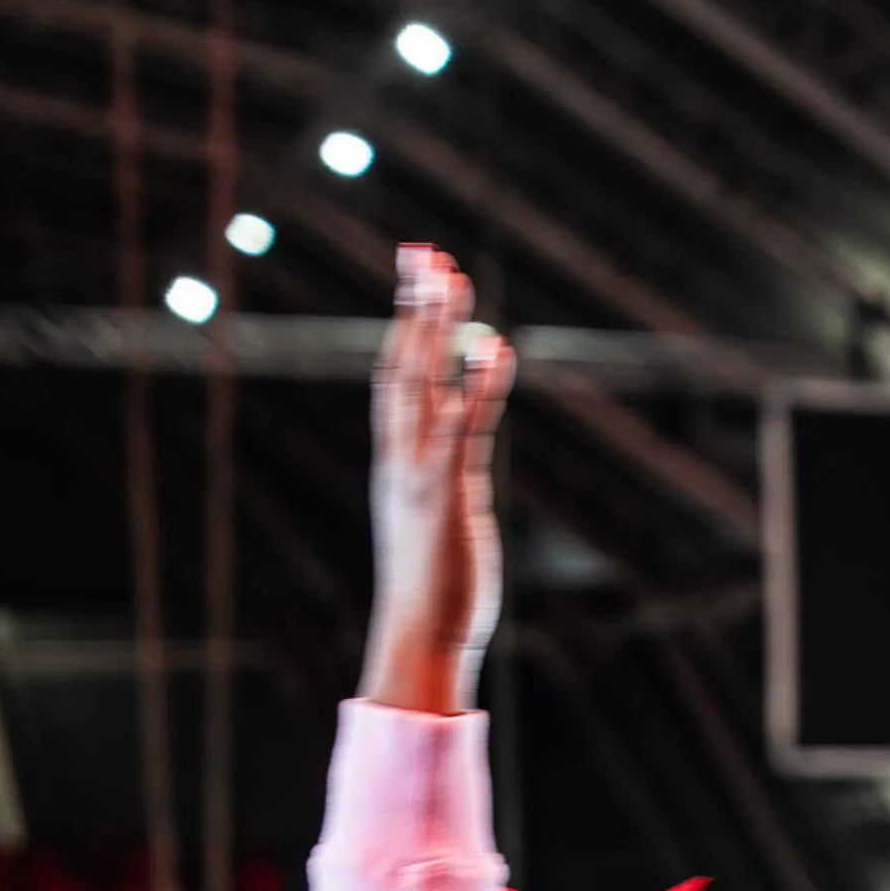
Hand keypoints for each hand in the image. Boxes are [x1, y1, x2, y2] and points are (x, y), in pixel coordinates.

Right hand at [357, 246, 511, 717]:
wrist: (421, 639)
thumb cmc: (437, 592)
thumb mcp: (442, 520)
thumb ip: (450, 480)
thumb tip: (460, 459)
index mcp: (397, 460)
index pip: (395, 377)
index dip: (405, 326)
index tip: (415, 278)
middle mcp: (400, 457)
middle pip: (401, 364)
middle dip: (412, 307)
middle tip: (423, 251)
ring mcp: (419, 473)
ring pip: (421, 383)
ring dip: (435, 328)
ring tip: (449, 276)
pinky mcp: (447, 495)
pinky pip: (464, 429)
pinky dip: (478, 387)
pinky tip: (494, 349)